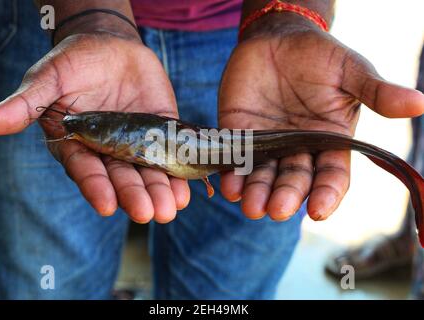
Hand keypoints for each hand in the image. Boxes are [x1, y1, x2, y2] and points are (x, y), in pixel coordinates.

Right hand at [0, 33, 189, 222]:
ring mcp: (137, 143)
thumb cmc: (74, 62)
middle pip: (121, 178)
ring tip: (170, 208)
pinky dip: (179, 170)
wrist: (111, 46)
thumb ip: (26, 104)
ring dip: (160, 191)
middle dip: (134, 195)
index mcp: (78, 144)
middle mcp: (108, 150)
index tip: (106, 205)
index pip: (85, 170)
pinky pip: (171, 153)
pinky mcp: (162, 131)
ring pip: (148, 172)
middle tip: (148, 213)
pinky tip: (187, 188)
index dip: (95, 186)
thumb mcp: (48, 79)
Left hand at [219, 18, 423, 221]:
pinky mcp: (238, 134)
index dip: (326, 194)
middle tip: (276, 210)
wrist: (277, 38)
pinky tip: (228, 185)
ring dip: (256, 193)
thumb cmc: (319, 56)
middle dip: (286, 197)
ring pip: (262, 176)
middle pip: (294, 181)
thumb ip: (376, 91)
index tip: (319, 211)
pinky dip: (231, 173)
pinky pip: (234, 157)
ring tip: (251, 206)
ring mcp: (265, 144)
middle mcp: (296, 150)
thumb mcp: (350, 71)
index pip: (331, 176)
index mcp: (328, 142)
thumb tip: (420, 103)